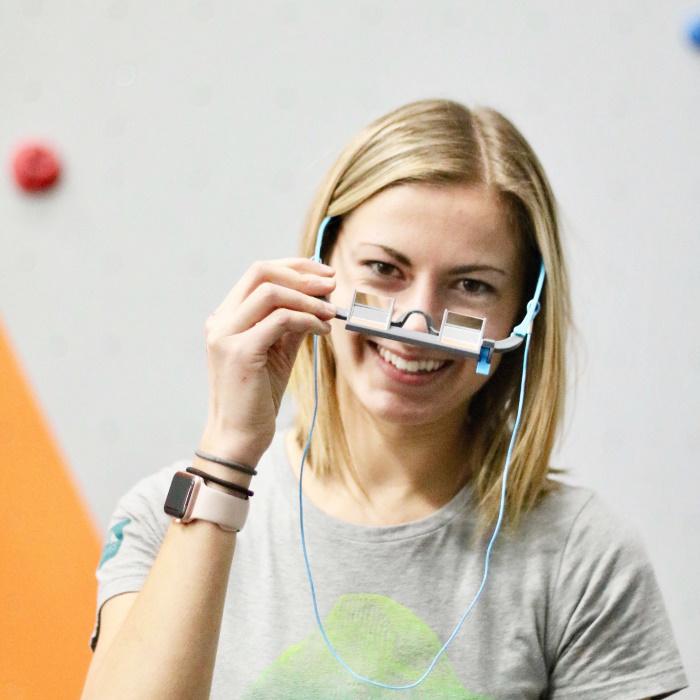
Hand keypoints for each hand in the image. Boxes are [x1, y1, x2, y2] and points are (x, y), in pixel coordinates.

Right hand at [198, 258, 335, 464]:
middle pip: (260, 272)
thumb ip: (292, 323)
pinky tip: (323, 330)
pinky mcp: (240, 351)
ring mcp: (226, 335)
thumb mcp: (278, 352)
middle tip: (331, 283)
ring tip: (331, 310)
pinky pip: (281, 320)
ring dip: (308, 297)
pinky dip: (307, 319)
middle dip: (301, 273)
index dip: (294, 267)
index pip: (258, 273)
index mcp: (226, 317)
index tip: (323, 274)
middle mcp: (221, 321)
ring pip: (271, 292)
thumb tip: (320, 297)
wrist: (239, 437)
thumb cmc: (257, 398)